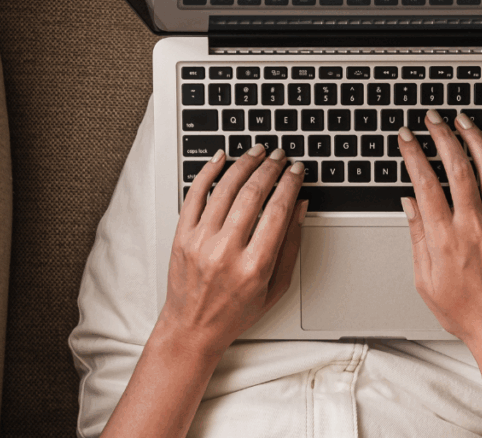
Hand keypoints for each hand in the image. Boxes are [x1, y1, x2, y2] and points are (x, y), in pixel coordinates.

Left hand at [160, 144, 307, 356]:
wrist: (192, 328)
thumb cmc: (235, 312)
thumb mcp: (275, 287)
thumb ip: (291, 246)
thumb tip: (300, 207)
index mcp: (254, 266)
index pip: (277, 210)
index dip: (290, 184)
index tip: (296, 171)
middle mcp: (226, 251)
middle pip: (253, 194)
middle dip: (271, 169)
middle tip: (281, 157)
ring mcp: (200, 242)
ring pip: (225, 189)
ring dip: (245, 164)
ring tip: (257, 152)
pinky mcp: (182, 236)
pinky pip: (194, 195)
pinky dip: (208, 172)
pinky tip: (221, 159)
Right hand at [398, 110, 481, 348]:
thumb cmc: (464, 312)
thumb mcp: (425, 280)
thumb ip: (417, 238)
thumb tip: (410, 204)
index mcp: (444, 237)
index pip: (424, 183)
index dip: (413, 155)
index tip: (406, 138)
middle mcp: (473, 225)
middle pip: (456, 168)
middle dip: (442, 136)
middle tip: (433, 119)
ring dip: (477, 140)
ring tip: (465, 121)